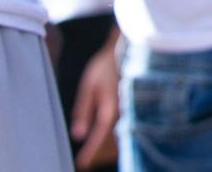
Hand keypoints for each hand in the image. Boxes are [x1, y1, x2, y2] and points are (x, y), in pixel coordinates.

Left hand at [71, 37, 120, 167]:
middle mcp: (123, 113)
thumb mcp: (89, 86)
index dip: (90, 152)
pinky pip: (125, 127)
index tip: (82, 164)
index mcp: (110, 108)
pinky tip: (106, 138)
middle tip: (85, 162)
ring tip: (93, 153)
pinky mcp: (134, 107)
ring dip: (106, 146)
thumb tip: (78, 135)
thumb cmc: (105, 67)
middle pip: (111, 140)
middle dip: (97, 152)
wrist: (128, 50)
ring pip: (119, 135)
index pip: (99, 136)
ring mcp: (131, 110)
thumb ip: (83, 111)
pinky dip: (115, 137)